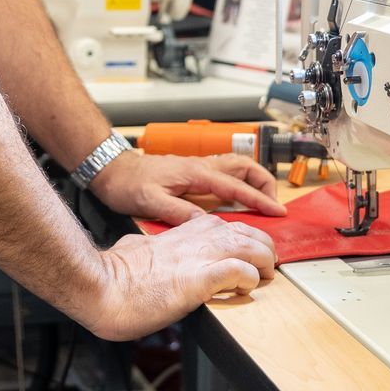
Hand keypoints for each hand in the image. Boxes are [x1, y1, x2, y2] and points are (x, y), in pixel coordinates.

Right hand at [79, 214, 278, 340]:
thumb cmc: (111, 276)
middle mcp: (195, 239)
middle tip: (267, 266)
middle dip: (263, 248)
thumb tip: (139, 251)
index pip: (225, 225)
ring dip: (264, 262)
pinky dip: (248, 280)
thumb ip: (145, 248)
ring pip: (250, 246)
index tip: (247, 254)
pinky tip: (244, 289)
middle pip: (246, 231)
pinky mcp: (199, 280)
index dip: (243, 239)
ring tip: (265, 276)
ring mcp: (198, 257)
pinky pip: (239, 272)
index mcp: (181, 233)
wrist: (99, 287)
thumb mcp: (133, 249)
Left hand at [89, 150, 286, 224]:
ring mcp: (197, 167)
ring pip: (236, 166)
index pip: (236, 186)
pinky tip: (236, 200)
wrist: (112, 170)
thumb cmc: (128, 184)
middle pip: (245, 166)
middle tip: (274, 204)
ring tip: (262, 201)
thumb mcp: (151, 202)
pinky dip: (238, 183)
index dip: (259, 200)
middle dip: (265, 182)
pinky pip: (224, 174)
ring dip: (253, 180)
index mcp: (195, 173)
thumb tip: (205, 224)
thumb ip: (179, 213)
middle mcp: (201, 166)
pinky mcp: (192, 172)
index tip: (277, 212)